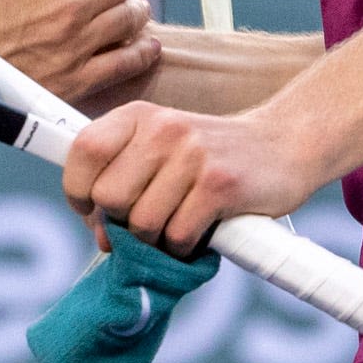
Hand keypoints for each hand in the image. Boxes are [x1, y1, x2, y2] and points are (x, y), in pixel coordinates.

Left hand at [66, 102, 321, 253]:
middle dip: (121, 224)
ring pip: (143, 223)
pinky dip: (183, 247)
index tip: (91, 210)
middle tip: (144, 226)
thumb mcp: (161, 146)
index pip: (83, 151)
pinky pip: (178, 235)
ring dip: (156, 241)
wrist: (284, 145)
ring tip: (176, 227)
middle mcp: (162, 128)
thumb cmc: (211, 156)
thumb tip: (97, 230)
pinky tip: (198, 234)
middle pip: (109, 196)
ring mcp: (192, 154)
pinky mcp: (220, 184)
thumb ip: (123, 176)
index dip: (78, 190)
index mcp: (139, 115)